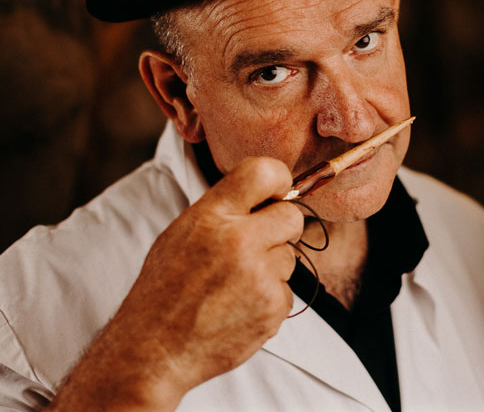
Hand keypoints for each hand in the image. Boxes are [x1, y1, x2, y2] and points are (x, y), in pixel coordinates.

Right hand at [49, 157, 303, 410]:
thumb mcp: (182, 232)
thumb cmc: (165, 289)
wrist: (153, 350)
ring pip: (290, 257)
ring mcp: (259, 276)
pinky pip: (287, 290)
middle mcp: (239, 240)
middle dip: (281, 228)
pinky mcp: (272, 307)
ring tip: (234, 285)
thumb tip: (266, 196)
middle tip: (257, 244)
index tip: (276, 193)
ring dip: (271, 268)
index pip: (263, 172)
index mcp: (211, 216)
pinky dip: (269, 299)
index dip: (278, 179)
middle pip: (292, 216)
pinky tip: (239, 307)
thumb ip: (224, 210)